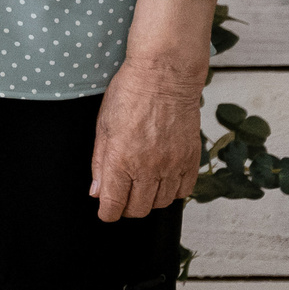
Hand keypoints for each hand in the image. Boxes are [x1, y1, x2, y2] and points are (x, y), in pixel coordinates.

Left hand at [89, 0, 217, 221]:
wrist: (164, 77)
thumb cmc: (129, 95)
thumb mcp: (102, 126)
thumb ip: (100, 163)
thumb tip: (97, 192)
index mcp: (122, 159)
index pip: (114, 204)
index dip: (107, 213)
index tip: (106, 211)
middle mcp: (149, 167)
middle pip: (139, 209)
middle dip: (127, 208)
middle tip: (122, 197)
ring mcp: (173, 165)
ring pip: (162, 203)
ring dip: (150, 200)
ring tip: (141, 186)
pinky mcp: (191, 159)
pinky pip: (184, 190)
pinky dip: (172, 191)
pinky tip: (163, 180)